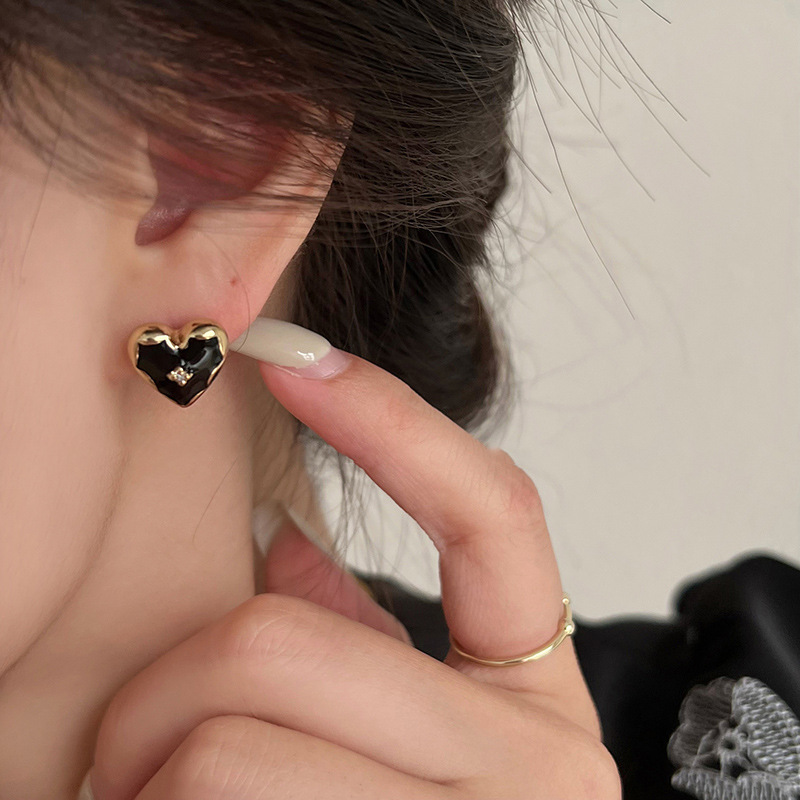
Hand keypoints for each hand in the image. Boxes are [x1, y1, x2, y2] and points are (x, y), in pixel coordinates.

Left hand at [88, 350, 619, 799]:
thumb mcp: (421, 737)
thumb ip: (358, 635)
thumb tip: (278, 524)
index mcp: (541, 699)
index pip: (493, 513)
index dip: (391, 419)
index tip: (291, 356)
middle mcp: (541, 774)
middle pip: (278, 650)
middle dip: (166, 689)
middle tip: (130, 740)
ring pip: (221, 757)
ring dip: (148, 780)